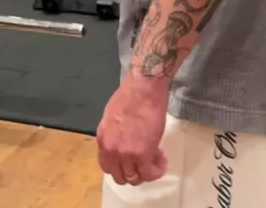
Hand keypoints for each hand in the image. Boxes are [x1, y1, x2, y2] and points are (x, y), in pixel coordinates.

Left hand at [97, 69, 169, 185]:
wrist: (143, 87)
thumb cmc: (131, 94)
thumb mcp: (112, 115)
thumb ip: (114, 133)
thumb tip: (122, 140)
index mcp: (103, 139)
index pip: (107, 166)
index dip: (121, 166)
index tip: (132, 159)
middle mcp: (111, 150)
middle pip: (120, 176)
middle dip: (134, 172)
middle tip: (145, 161)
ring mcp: (126, 154)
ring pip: (135, 178)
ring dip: (146, 171)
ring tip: (156, 159)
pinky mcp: (143, 154)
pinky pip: (150, 173)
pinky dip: (157, 170)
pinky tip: (162, 161)